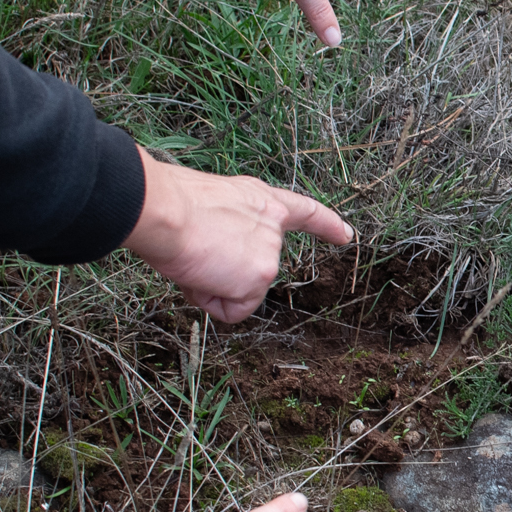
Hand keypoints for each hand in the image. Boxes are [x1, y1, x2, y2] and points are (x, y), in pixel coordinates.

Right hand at [122, 149, 353, 322]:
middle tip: (195, 251)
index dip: (326, 224)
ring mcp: (271, 254)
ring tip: (195, 258)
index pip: (303, 212)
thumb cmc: (171, 206)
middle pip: (253, 272)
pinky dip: (211, 301)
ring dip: (210, 285)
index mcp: (261, 200)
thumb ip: (227, 233)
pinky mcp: (261, 277)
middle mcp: (273, 226)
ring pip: (237, 292)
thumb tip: (211, 266)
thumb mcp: (210, 210)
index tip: (346, 234)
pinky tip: (202, 275)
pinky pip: (232, 311)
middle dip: (220, 275)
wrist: (165, 211)